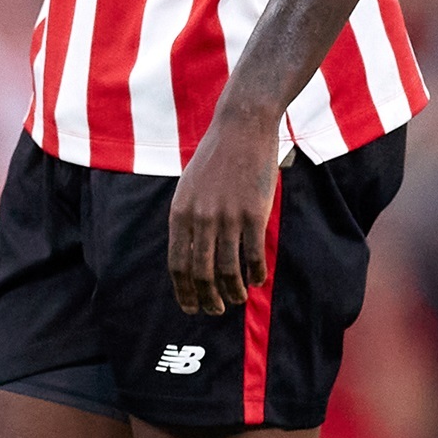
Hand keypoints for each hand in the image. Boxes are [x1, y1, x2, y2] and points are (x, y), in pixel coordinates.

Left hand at [166, 107, 283, 316]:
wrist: (241, 127)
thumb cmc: (216, 158)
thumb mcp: (189, 187)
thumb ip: (187, 219)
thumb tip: (190, 255)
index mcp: (180, 213)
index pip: (178, 264)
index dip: (184, 292)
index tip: (191, 308)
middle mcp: (200, 219)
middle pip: (202, 273)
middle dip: (208, 299)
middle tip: (216, 310)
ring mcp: (227, 217)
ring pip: (229, 270)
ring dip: (234, 291)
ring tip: (239, 299)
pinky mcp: (253, 213)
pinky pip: (253, 255)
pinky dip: (256, 273)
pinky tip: (258, 280)